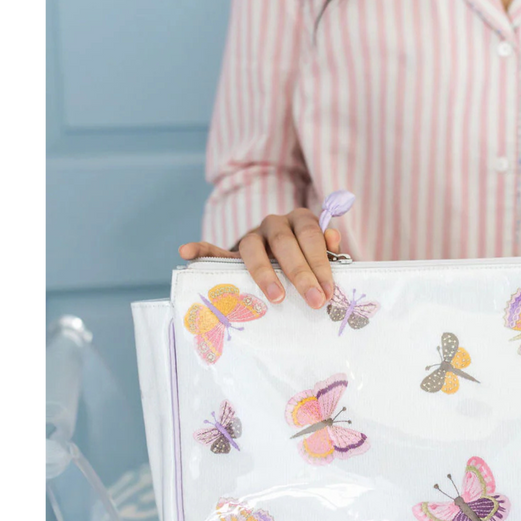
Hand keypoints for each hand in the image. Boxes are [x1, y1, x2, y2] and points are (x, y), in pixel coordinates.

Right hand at [178, 209, 342, 307]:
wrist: (284, 262)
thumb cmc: (308, 263)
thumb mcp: (323, 257)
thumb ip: (330, 250)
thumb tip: (334, 237)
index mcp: (301, 220)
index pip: (311, 235)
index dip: (320, 262)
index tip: (327, 291)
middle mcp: (275, 223)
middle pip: (285, 242)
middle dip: (300, 272)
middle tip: (312, 300)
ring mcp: (252, 236)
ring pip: (252, 246)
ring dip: (264, 272)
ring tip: (276, 297)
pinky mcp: (231, 253)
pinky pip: (213, 249)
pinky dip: (199, 249)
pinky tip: (186, 253)